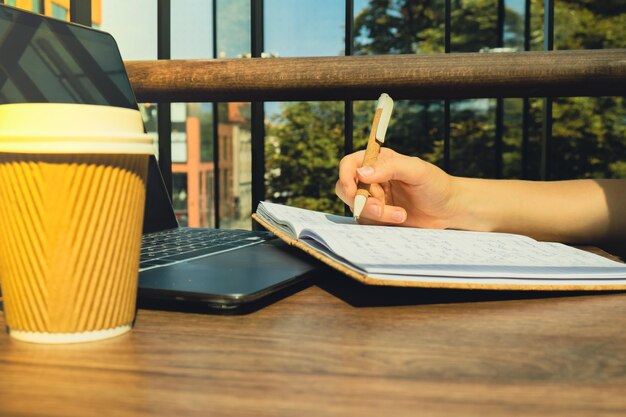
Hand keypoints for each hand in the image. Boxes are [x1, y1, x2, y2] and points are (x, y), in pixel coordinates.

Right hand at [335, 148, 457, 227]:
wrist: (448, 209)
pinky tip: (400, 218)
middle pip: (346, 189)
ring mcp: (374, 198)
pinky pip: (366, 221)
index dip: (345, 176)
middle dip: (361, 202)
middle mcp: (372, 179)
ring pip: (357, 208)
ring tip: (401, 214)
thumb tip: (361, 173)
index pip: (349, 164)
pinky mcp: (378, 216)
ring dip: (376, 214)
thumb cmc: (436, 184)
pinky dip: (381, 223)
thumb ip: (390, 168)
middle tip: (378, 208)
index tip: (353, 190)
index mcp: (379, 161)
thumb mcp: (417, 171)